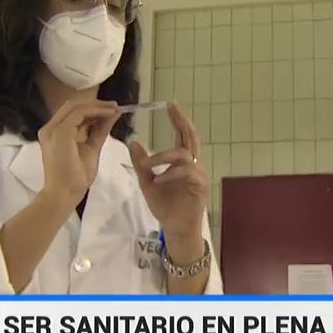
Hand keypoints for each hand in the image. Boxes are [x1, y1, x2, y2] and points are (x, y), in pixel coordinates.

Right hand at [37, 99, 120, 206]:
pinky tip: (109, 114)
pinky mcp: (61, 131)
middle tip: (114, 106)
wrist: (64, 194)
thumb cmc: (76, 177)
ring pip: (76, 106)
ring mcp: (53, 128)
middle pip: (72, 106)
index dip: (91, 108)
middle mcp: (50, 127)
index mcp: (54, 132)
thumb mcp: (91, 148)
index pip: (72, 113)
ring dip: (97, 106)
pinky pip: (80, 113)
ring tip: (114, 108)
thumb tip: (112, 116)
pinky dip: (96, 111)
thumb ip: (99, 131)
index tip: (110, 110)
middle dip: (95, 104)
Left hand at [128, 102, 207, 245]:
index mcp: (182, 160)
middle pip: (190, 137)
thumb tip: (133, 141)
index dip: (177, 119)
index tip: (170, 104)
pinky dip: (170, 174)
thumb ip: (141, 163)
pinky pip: (186, 173)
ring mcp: (198, 174)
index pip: (181, 134)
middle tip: (172, 107)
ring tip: (148, 163)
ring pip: (184, 155)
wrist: (176, 228)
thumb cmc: (165, 206)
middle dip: (181, 121)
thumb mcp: (147, 182)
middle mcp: (193, 163)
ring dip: (164, 156)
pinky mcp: (200, 186)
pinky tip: (158, 179)